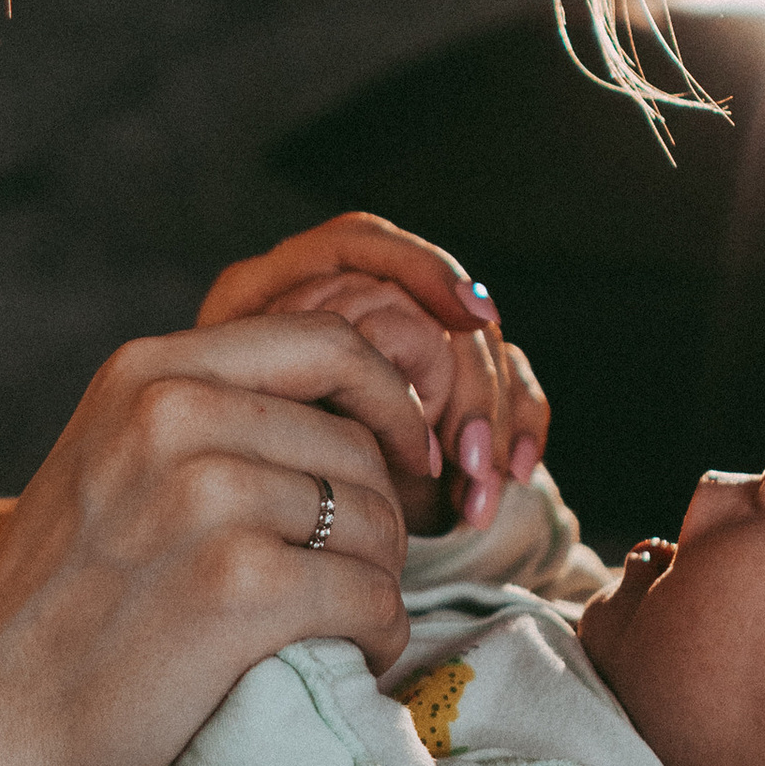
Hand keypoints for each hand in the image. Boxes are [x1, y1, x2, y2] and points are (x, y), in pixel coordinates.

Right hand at [0, 313, 425, 765]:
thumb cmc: (54, 605)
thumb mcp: (110, 461)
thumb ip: (201, 418)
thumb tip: (341, 407)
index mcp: (148, 374)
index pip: (328, 342)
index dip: (389, 400)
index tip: (404, 457)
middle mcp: (175, 416)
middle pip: (359, 444)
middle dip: (384, 515)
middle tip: (362, 572)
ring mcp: (205, 500)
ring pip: (375, 522)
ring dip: (383, 581)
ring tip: (349, 619)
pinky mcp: (234, 589)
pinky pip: (370, 597)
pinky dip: (380, 635)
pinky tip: (353, 655)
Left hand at [199, 214, 549, 527]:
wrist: (270, 522)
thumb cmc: (243, 468)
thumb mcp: (251, 423)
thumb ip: (294, 389)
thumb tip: (383, 375)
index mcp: (287, 287)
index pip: (365, 243)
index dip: (424, 269)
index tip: (469, 316)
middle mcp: (358, 298)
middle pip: (436, 308)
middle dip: (466, 386)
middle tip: (465, 456)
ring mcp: (415, 339)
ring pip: (483, 348)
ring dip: (494, 421)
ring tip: (481, 486)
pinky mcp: (457, 383)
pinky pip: (514, 385)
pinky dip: (522, 426)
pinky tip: (517, 471)